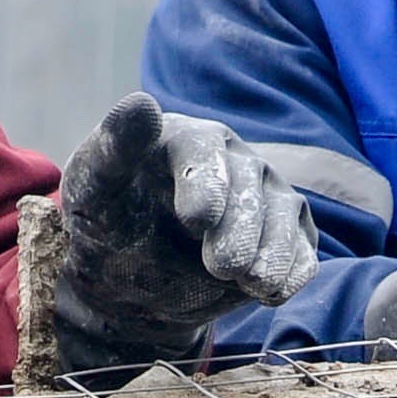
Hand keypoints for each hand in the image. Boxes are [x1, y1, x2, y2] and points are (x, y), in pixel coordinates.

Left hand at [51, 93, 318, 370]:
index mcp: (186, 138)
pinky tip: (274, 293)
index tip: (196, 221)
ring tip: (253, 285)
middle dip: (241, 228)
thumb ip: (112, 150)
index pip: (201, 151)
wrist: (132, 280)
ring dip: (274, 251)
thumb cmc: (107, 224)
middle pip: (250, 185)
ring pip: (285, 213)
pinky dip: (295, 269)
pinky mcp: (286, 234)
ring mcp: (264, 195)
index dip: (203, 182)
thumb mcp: (92, 191)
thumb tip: (142, 104)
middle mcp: (233, 159)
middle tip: (224, 267)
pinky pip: (304, 247)